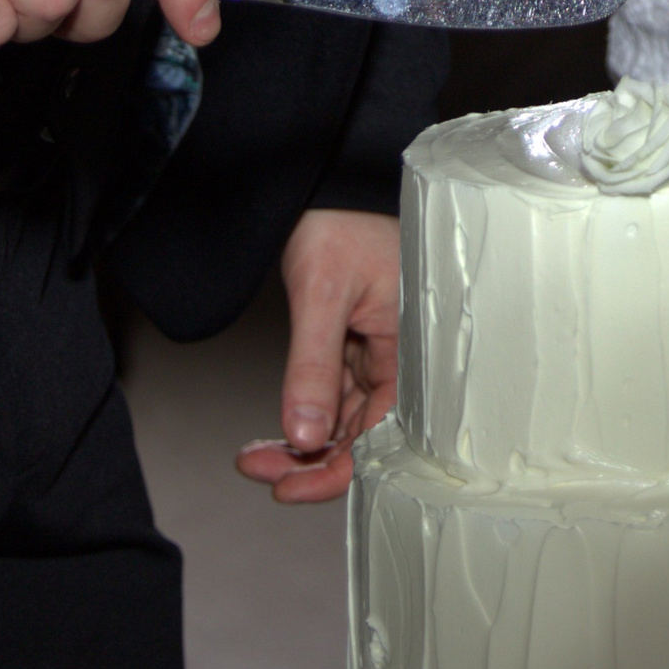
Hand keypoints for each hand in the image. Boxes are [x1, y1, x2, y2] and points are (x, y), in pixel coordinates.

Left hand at [236, 207, 400, 504]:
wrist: (324, 182)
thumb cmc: (339, 222)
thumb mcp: (322, 294)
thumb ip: (312, 368)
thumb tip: (302, 437)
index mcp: (413, 345)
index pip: (384, 430)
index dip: (339, 467)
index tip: (289, 486)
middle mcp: (400, 356)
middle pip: (364, 434)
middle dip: (311, 461)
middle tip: (261, 472)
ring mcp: (376, 352)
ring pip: (344, 420)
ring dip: (301, 444)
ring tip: (254, 457)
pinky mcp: (354, 346)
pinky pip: (333, 398)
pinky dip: (303, 418)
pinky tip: (272, 435)